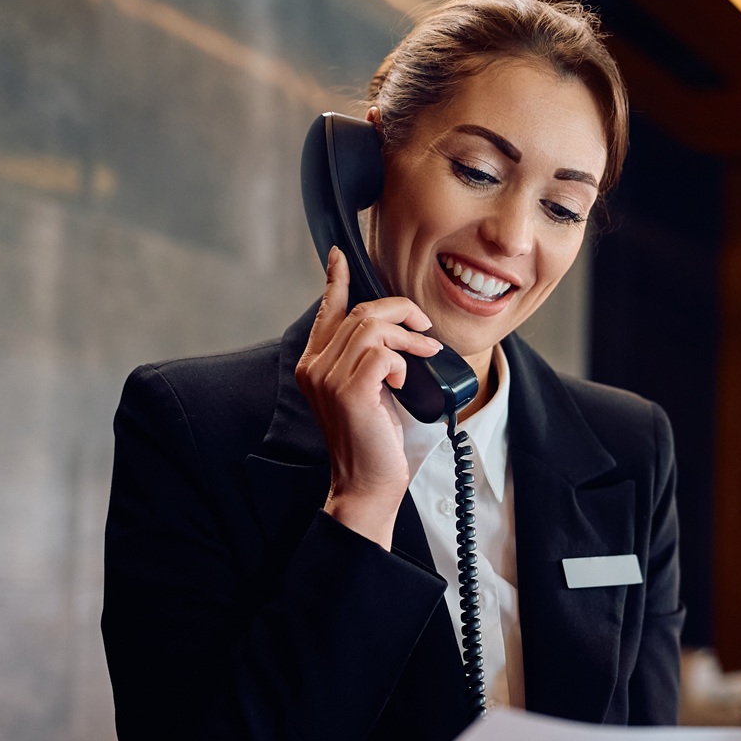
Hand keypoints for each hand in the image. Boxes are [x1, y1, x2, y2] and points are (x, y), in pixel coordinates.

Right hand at [294, 247, 441, 546]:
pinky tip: (405, 382)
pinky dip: (403, 361)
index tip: (339, 256)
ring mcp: (328, 378)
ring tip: (425, 352)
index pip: (326, 311)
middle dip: (400, 311)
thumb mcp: (371, 392)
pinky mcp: (349, 391)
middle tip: (425, 328)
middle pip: (361, 313)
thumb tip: (401, 331)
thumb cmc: (374, 441)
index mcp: (314, 364)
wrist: (366, 484)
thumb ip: (371, 361)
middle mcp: (314, 367)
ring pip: (372, 328)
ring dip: (408, 336)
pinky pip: (382, 354)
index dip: (335, 280)